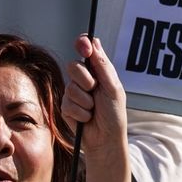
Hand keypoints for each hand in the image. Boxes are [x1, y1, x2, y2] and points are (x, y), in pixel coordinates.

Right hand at [62, 36, 130, 181]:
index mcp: (98, 70)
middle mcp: (85, 79)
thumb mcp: (113, 88)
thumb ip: (102, 66)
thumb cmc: (114, 115)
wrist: (106, 140)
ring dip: (85, 101)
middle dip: (85, 79)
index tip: (84, 48)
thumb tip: (94, 41)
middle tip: (94, 90)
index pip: (86, 49)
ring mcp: (74, 93)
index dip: (82, 44)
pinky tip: (87, 118)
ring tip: (93, 109)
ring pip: (70, 86)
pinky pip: (67, 103)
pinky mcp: (66, 106)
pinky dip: (80, 112)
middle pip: (73, 65)